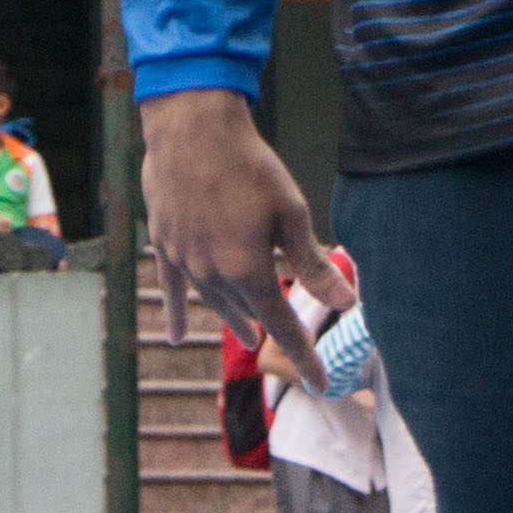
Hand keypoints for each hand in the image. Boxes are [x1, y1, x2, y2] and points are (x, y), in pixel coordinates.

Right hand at [141, 88, 347, 377]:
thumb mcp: (291, 213)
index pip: (283, 327)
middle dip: (271, 333)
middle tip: (285, 351)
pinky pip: (172, 290)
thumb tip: (347, 303)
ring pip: (215, 302)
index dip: (304, 357)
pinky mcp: (165, 245)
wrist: (191, 129)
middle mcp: (213, 275)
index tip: (320, 383)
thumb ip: (313, 264)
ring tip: (248, 336)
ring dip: (234, 320)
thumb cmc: (249, 166)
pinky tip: (176, 336)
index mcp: (249, 271)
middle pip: (248, 314)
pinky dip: (176, 313)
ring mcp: (184, 262)